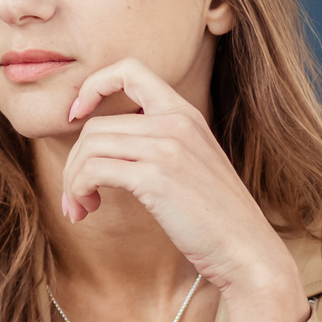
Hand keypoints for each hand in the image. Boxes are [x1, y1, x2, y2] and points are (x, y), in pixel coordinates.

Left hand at [61, 60, 310, 321]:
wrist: (248, 251)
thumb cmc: (216, 219)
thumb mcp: (193, 165)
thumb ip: (161, 144)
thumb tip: (110, 148)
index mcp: (185, 114)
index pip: (129, 69)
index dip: (93, 86)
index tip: (76, 117)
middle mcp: (176, 122)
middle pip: (95, 125)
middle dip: (74, 162)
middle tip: (75, 196)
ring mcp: (167, 148)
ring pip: (89, 147)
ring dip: (73, 181)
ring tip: (79, 208)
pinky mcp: (155, 178)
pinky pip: (93, 170)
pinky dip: (79, 190)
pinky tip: (88, 210)